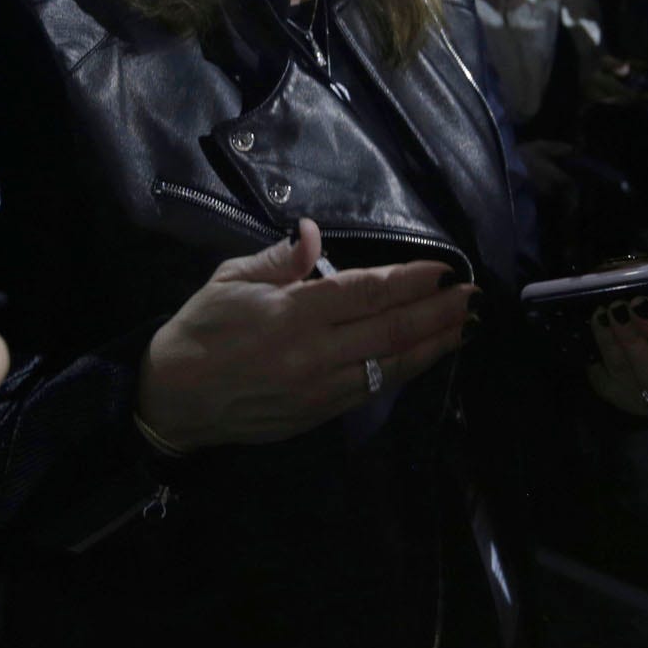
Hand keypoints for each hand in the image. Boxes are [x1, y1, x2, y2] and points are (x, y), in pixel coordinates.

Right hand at [136, 220, 472, 450]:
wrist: (175, 400)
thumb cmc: (200, 329)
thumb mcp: (230, 280)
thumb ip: (281, 260)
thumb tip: (314, 232)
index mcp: (291, 314)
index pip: (365, 293)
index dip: (409, 281)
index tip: (441, 269)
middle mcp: (313, 354)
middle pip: (391, 331)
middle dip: (437, 312)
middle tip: (472, 296)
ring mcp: (320, 389)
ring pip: (390, 366)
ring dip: (432, 345)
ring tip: (464, 327)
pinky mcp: (320, 415)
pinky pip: (372, 390)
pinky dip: (404, 371)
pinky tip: (424, 356)